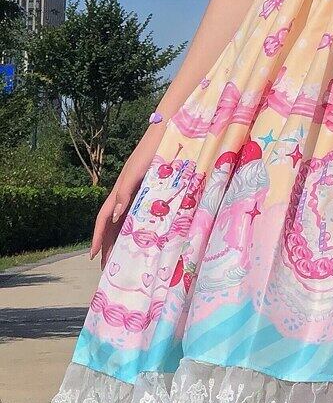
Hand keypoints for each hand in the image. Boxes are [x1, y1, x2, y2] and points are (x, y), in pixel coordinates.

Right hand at [90, 122, 166, 268]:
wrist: (167, 136)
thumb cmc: (150, 153)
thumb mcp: (135, 174)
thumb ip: (124, 193)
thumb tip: (113, 217)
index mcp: (120, 191)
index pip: (103, 219)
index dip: (98, 237)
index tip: (94, 256)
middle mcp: (127, 195)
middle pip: (113, 224)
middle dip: (109, 244)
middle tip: (109, 266)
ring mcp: (139, 193)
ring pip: (127, 221)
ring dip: (123, 238)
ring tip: (124, 257)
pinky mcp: (153, 190)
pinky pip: (142, 213)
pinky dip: (139, 227)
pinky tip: (145, 237)